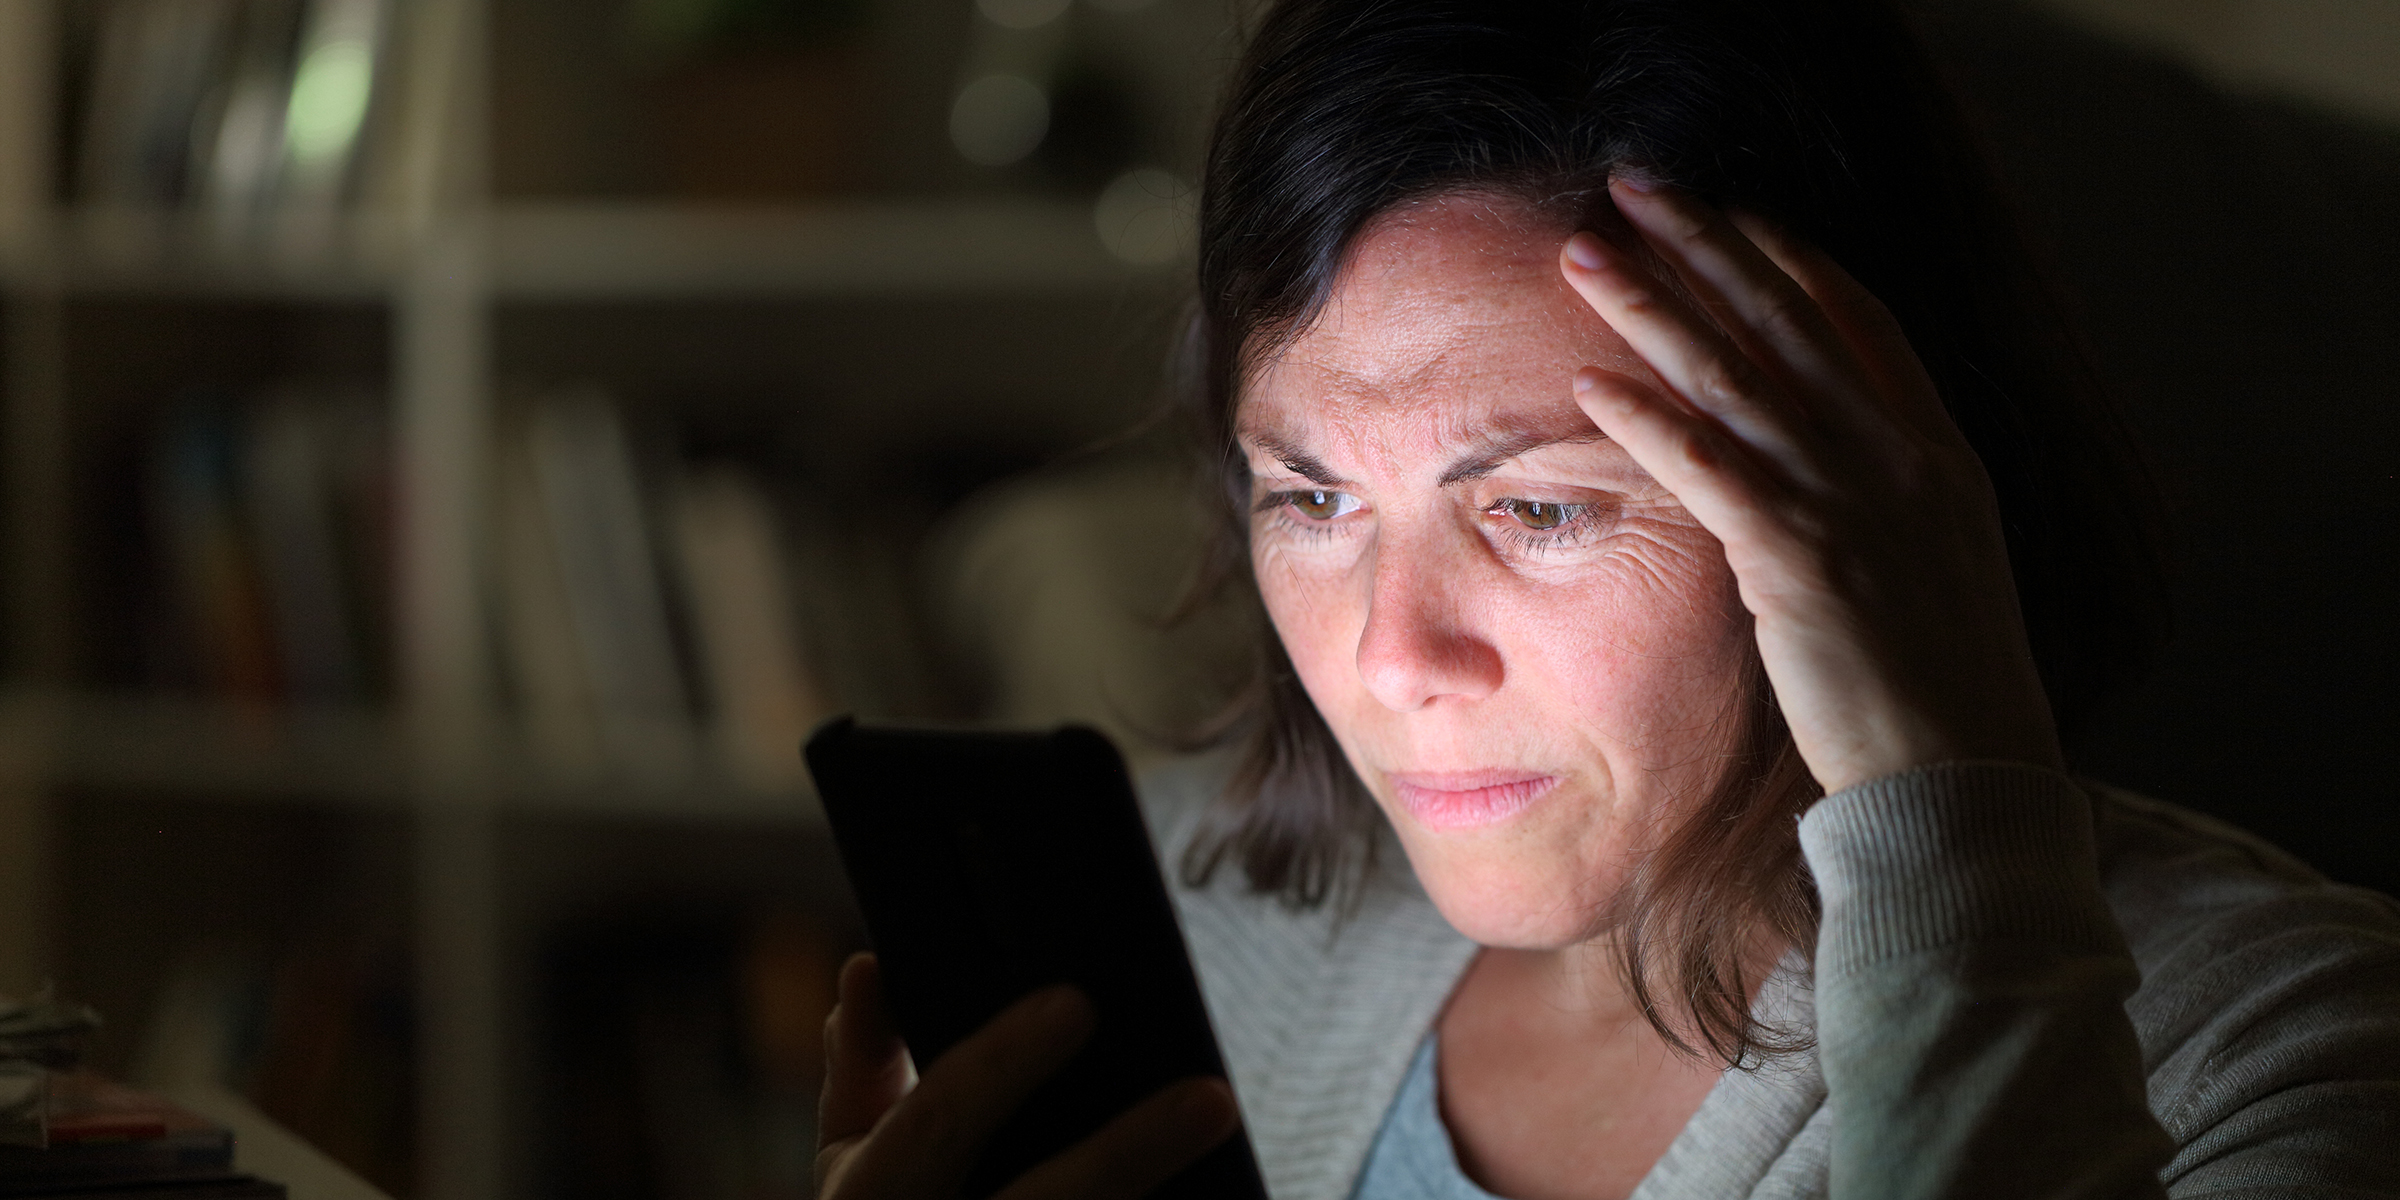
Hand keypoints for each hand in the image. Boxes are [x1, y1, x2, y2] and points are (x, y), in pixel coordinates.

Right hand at [816, 954, 1240, 1199]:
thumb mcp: (852, 1153)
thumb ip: (864, 1063)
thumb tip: (869, 967)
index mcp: (867, 1194)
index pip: (934, 1122)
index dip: (1000, 1065)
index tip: (1075, 1004)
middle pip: (1042, 1199)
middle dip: (1126, 1153)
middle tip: (1212, 1097)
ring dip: (1154, 1185)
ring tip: (1223, 1133)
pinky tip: (1215, 1195)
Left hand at [1558, 178, 2063, 795]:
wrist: (1965, 786)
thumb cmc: (1940, 701)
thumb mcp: (1934, 574)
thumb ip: (1886, 507)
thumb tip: (1825, 481)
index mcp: (1943, 458)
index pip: (1861, 323)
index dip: (1790, 261)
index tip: (1731, 215)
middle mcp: (1905, 461)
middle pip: (1788, 320)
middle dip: (1704, 244)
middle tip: (1633, 188)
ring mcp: (1858, 506)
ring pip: (1737, 377)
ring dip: (1652, 306)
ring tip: (1584, 255)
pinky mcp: (1804, 563)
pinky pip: (1711, 470)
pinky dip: (1648, 421)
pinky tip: (1591, 382)